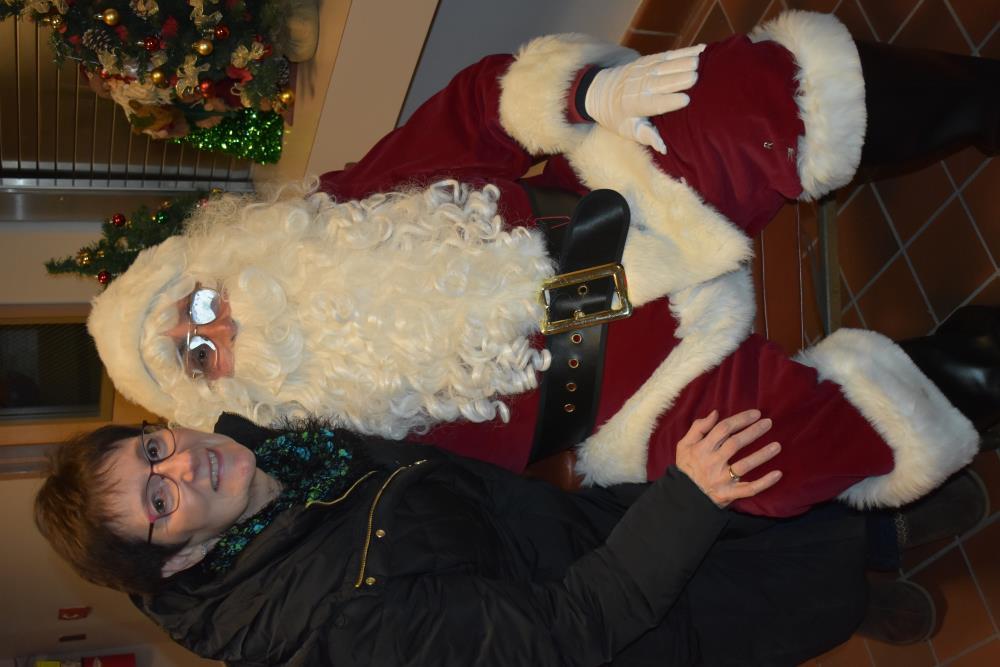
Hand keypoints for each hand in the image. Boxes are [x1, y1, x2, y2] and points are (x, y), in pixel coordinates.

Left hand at [584, 44, 705, 153]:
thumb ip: (646, 136)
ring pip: (664, 65)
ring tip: (699, 61)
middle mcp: (638, 86)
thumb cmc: (618, 116)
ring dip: (682, 62)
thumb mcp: (628, 130)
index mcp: (634, 105)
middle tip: (695, 78)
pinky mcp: (647, 60)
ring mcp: (643, 70)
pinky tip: (700, 50)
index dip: (669, 102)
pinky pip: (666, 55)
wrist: (600, 92)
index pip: (653, 103)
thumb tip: (663, 148)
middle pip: (660, 82)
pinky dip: (684, 51)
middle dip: (677, 79)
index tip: (686, 100)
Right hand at [674, 409, 782, 507]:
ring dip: (762, 455)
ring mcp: (721, 479)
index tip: (756, 414)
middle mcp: (712, 462)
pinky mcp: (729, 494)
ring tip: (777, 446)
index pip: (723, 429)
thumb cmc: (686, 468)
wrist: (683, 497)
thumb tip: (715, 413)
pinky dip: (765, 482)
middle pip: (735, 444)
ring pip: (744, 465)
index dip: (740, 419)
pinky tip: (778, 474)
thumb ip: (698, 428)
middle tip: (768, 423)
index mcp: (702, 449)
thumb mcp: (684, 445)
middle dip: (753, 431)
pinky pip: (749, 489)